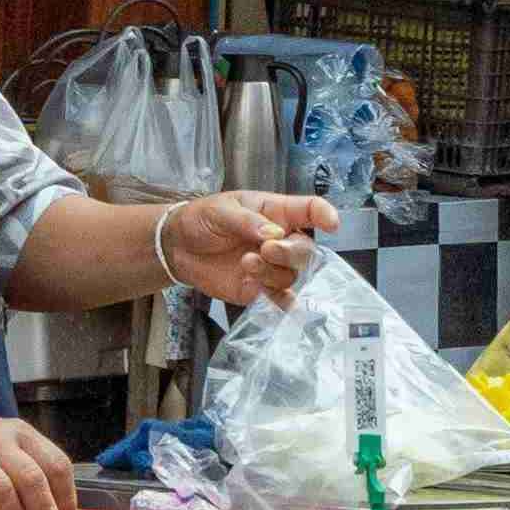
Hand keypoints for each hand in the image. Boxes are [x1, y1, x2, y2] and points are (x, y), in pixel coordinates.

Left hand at [165, 190, 335, 305]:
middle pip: (305, 250)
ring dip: (272, 272)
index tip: (331, 223)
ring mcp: (271, 266)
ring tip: (245, 263)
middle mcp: (280, 240)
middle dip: (290, 252)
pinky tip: (261, 292)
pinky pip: (279, 298)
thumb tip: (273, 234)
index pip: (309, 210)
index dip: (323, 214)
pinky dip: (276, 299)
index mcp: (275, 212)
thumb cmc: (202, 219)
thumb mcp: (220, 210)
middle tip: (266, 249)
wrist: (178, 247)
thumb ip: (247, 222)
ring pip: (291, 275)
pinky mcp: (259, 289)